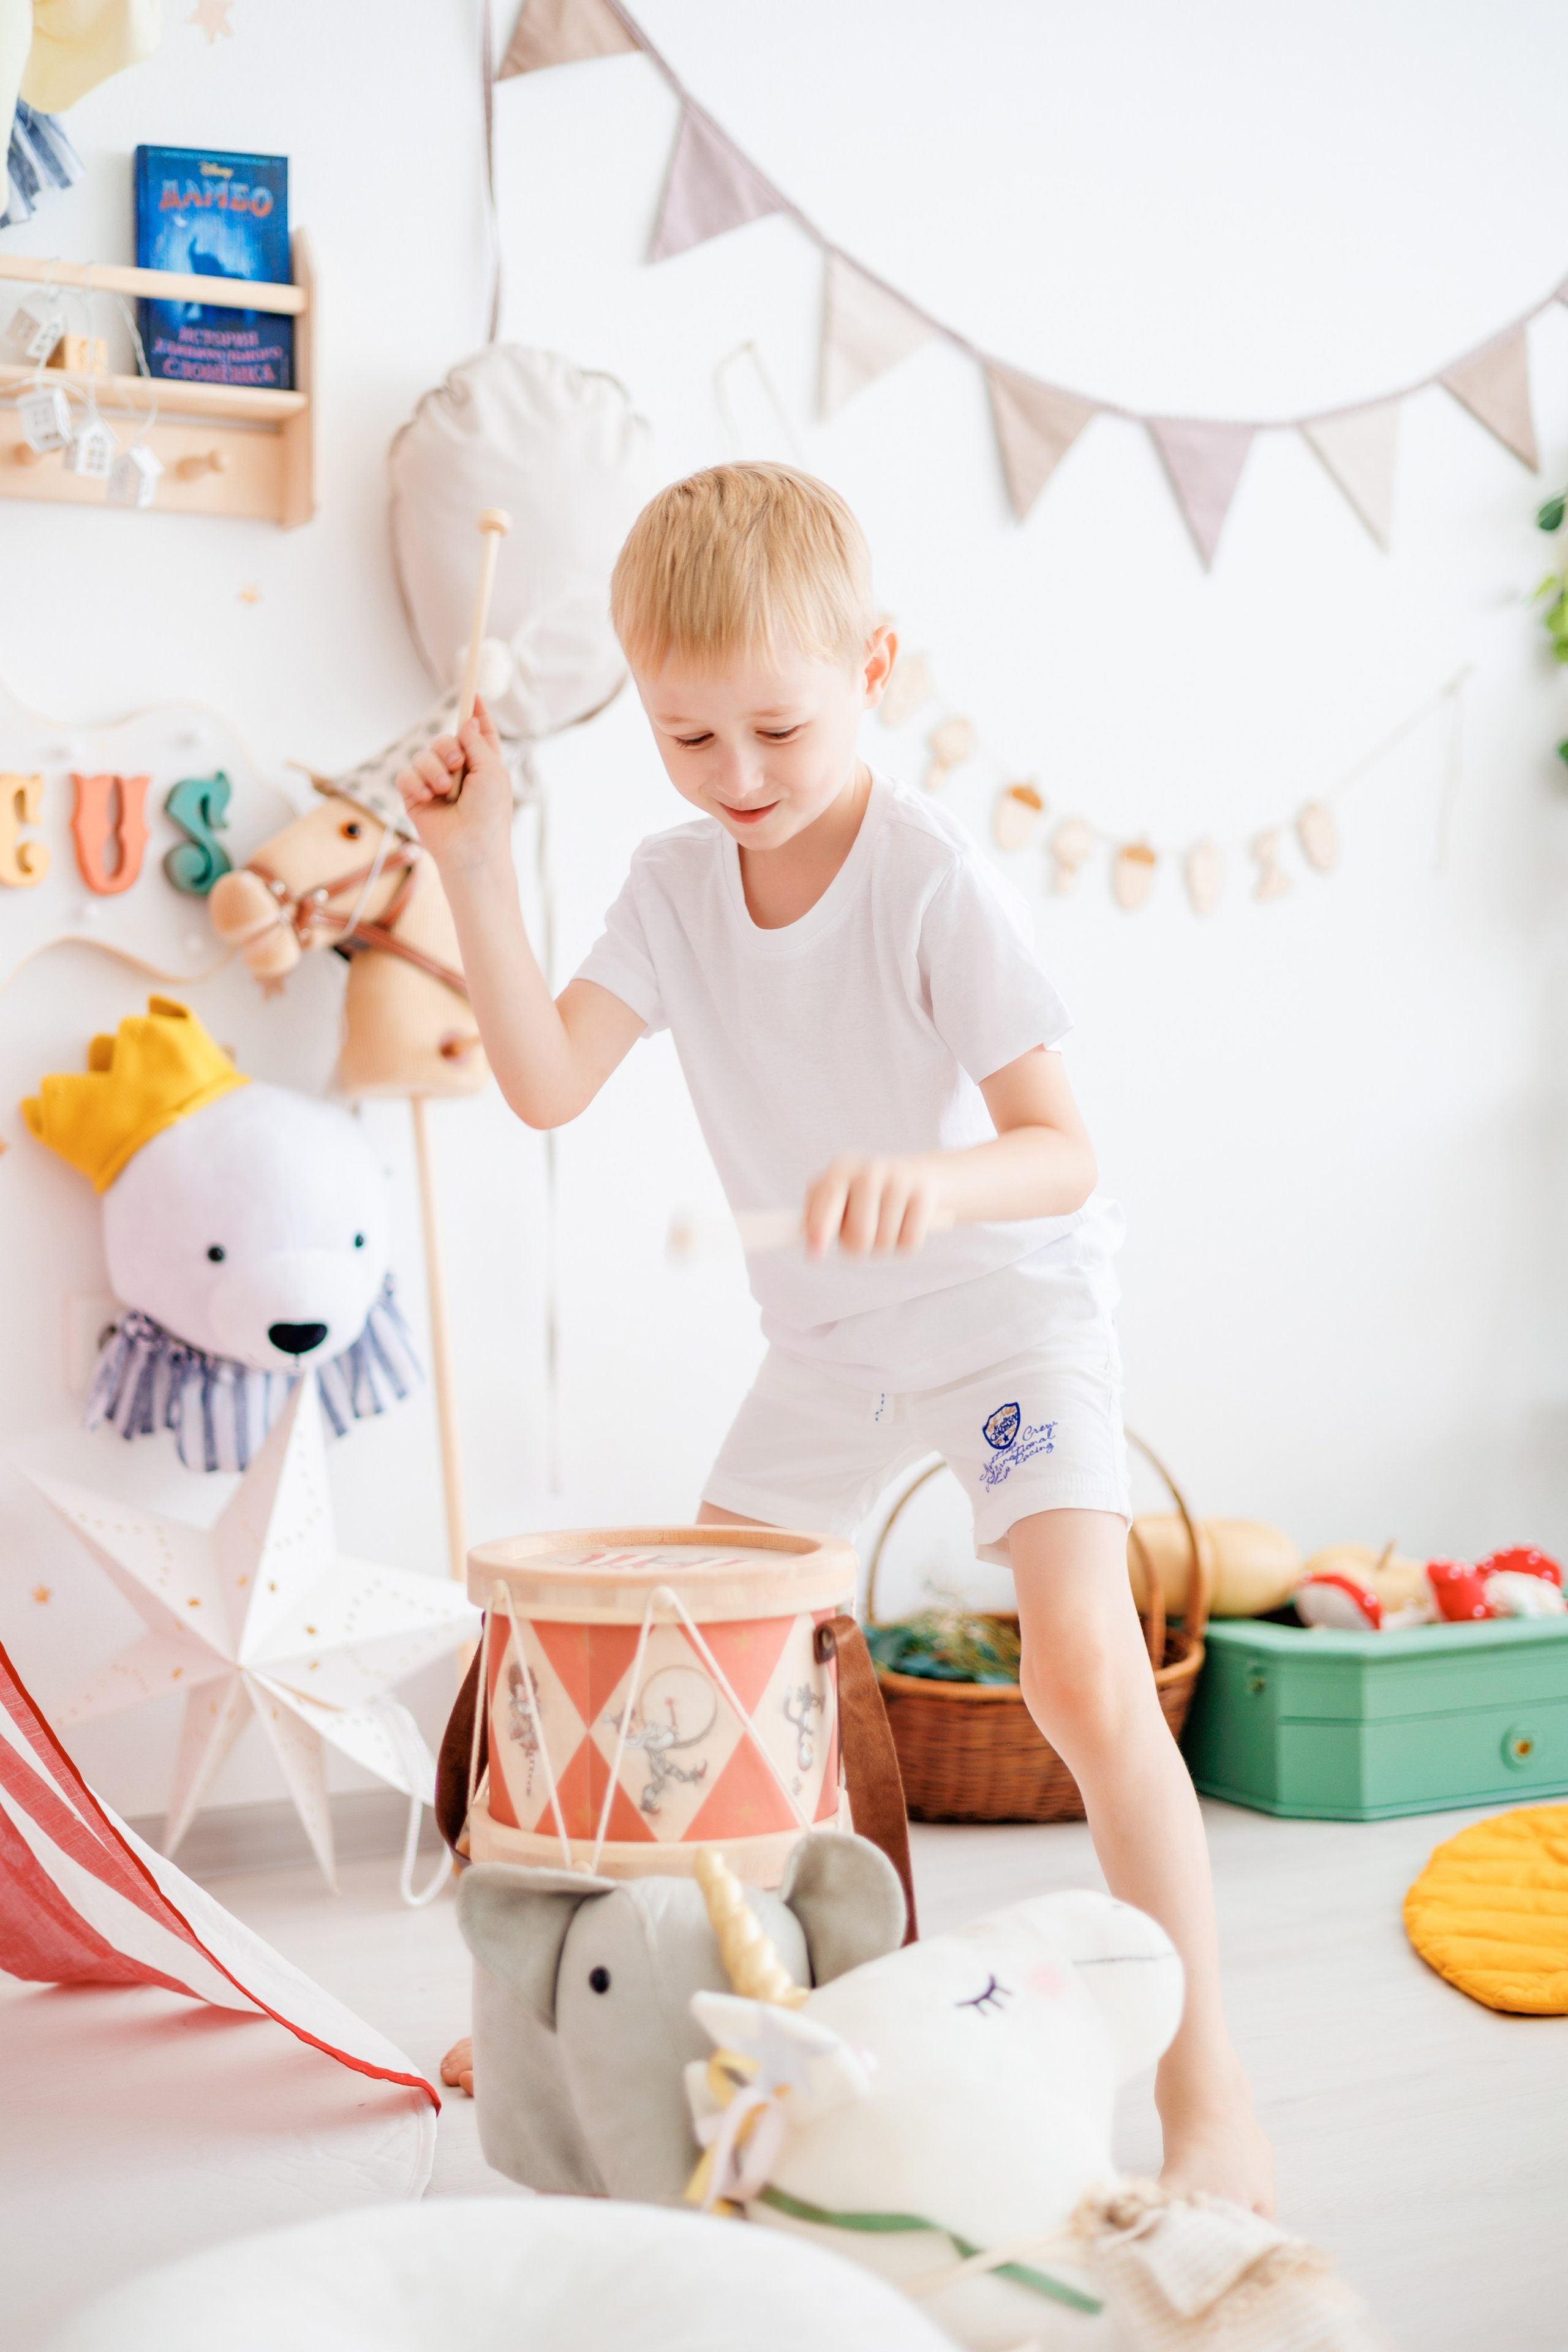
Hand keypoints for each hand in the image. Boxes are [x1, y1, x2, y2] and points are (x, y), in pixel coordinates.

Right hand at [395, 695, 511, 879]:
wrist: (470, 849)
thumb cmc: (489, 814)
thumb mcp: (491, 771)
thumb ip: (477, 743)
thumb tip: (468, 720)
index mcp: (483, 764)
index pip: (478, 733)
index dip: (476, 713)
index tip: (474, 692)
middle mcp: (458, 772)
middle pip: (445, 738)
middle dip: (448, 748)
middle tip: (456, 765)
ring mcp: (435, 783)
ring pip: (423, 755)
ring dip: (433, 770)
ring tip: (442, 791)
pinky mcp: (415, 796)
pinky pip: (405, 775)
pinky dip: (415, 783)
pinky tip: (427, 798)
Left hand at [802, 1154, 941, 1258]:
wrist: (918, 1176)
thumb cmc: (863, 1195)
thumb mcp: (836, 1196)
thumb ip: (815, 1216)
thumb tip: (808, 1240)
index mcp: (839, 1170)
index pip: (828, 1200)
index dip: (820, 1229)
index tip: (815, 1254)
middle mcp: (868, 1170)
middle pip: (858, 1236)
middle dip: (858, 1247)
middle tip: (863, 1234)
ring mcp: (898, 1180)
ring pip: (883, 1243)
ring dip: (882, 1246)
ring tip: (885, 1225)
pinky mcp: (924, 1194)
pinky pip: (909, 1243)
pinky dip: (904, 1245)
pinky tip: (904, 1224)